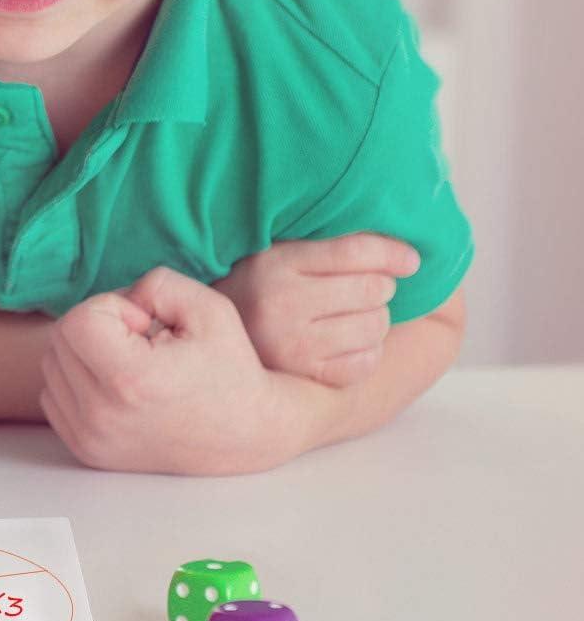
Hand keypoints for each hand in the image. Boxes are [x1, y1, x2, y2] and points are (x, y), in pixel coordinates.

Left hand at [41, 267, 311, 474]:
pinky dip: (76, 381)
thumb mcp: (208, 308)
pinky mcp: (86, 451)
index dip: (111, 307)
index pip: (77, 320)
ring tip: (130, 360)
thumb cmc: (229, 367)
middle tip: (140, 339)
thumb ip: (156, 284)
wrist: (246, 434)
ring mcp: (91, 438)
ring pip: (51, 365)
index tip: (145, 323)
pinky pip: (52, 396)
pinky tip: (115, 383)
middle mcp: (103, 415)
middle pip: (60, 339)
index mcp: (131, 380)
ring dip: (84, 352)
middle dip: (96, 324)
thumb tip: (119, 301)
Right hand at [212, 233, 419, 386]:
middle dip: (380, 286)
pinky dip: (368, 351)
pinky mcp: (304, 376)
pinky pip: (366, 362)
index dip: (393, 252)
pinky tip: (348, 342)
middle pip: (372, 288)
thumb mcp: (277, 253)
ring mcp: (292, 344)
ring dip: (376, 318)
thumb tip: (399, 248)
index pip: (354, 251)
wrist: (210, 341)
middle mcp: (280, 304)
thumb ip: (325, 244)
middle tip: (365, 288)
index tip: (411, 259)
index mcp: (274, 264)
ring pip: (375, 325)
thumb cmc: (257, 287)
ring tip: (353, 315)